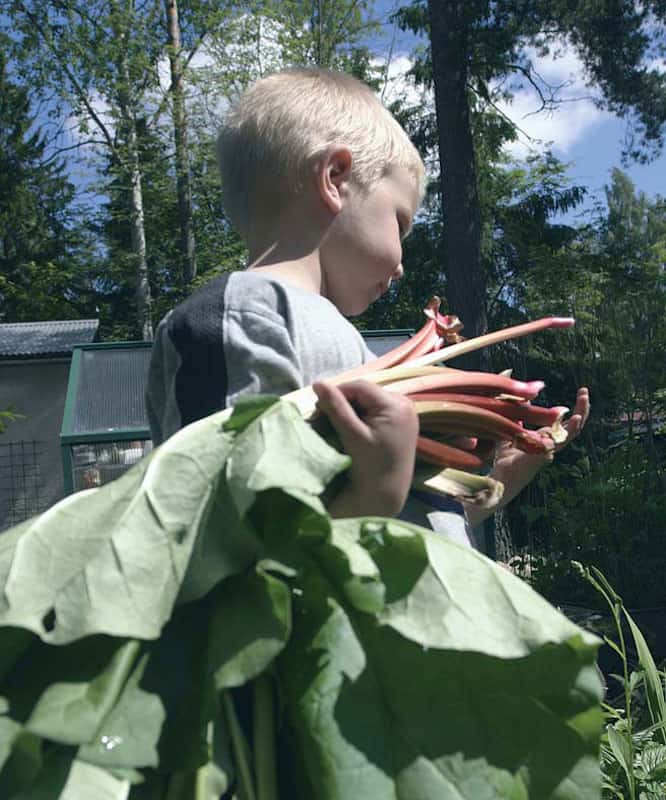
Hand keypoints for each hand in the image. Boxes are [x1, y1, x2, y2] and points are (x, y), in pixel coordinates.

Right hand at [313, 380, 417, 517]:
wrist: (385, 496)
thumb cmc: (369, 468)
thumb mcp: (352, 435)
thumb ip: (335, 407)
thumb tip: (318, 383)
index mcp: (395, 405)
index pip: (359, 387)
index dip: (336, 393)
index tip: (318, 410)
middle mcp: (404, 405)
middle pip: (364, 394)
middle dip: (342, 404)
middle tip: (323, 419)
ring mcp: (405, 414)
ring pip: (368, 402)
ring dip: (349, 411)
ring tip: (335, 426)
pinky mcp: (401, 424)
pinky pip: (375, 412)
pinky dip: (360, 418)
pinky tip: (350, 431)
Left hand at [465, 387, 590, 525]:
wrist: (500, 479)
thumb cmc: (504, 460)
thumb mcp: (508, 432)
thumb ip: (514, 417)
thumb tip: (514, 399)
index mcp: (546, 439)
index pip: (564, 422)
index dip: (573, 408)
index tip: (580, 392)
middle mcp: (552, 444)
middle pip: (573, 426)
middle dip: (581, 409)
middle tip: (584, 391)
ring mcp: (550, 450)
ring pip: (571, 433)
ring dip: (579, 416)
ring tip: (584, 400)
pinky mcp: (545, 454)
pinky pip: (559, 441)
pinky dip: (568, 430)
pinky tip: (573, 419)